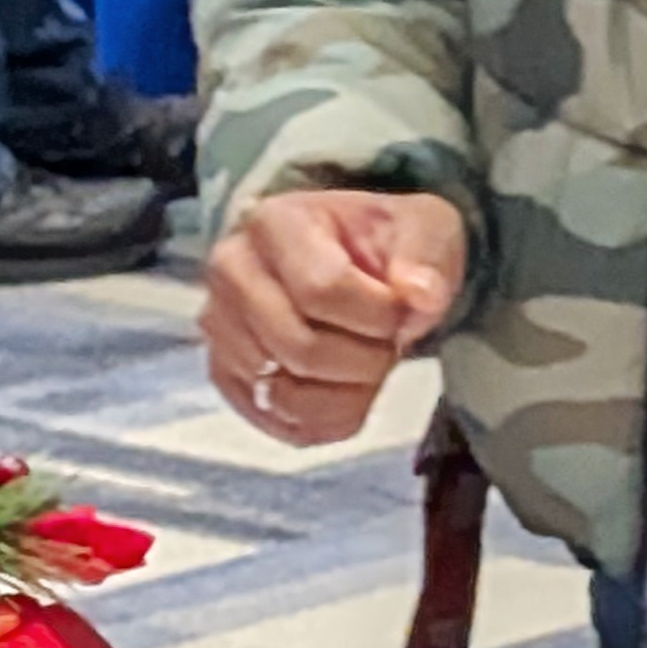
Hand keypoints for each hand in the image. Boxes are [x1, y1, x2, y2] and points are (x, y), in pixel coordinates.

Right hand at [206, 183, 465, 444]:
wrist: (350, 263)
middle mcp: (232, 273)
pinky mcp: (228, 376)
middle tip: (391, 342)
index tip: (403, 310)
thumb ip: (424, 257)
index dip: (379, 316)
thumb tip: (420, 297)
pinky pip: (282, 423)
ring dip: (350, 392)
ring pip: (288, 395)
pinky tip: (352, 389)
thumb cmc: (382, 245)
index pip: (322, 289)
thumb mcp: (421, 228)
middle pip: (301, 349)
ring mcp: (222, 329)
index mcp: (274, 223)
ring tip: (369, 362)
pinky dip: (331, 419)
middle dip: (367, 358)